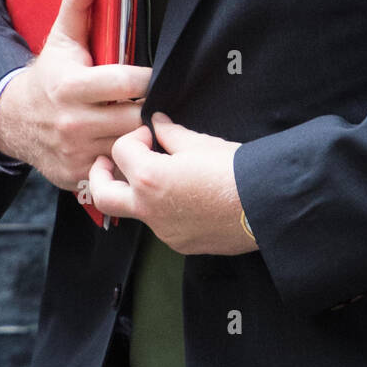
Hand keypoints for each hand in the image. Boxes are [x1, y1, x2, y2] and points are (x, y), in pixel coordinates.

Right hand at [0, 0, 151, 191]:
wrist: (14, 121)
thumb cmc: (48, 76)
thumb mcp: (60, 40)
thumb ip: (78, 6)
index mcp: (71, 87)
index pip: (125, 83)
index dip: (147, 78)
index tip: (155, 75)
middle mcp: (73, 122)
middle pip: (133, 118)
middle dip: (149, 109)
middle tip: (157, 101)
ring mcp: (76, 153)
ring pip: (129, 146)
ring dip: (141, 135)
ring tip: (146, 122)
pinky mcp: (78, 175)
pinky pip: (117, 169)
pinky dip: (126, 160)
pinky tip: (129, 147)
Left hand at [87, 112, 256, 254]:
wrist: (267, 204)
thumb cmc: (235, 170)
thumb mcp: (200, 143)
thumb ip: (170, 133)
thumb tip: (157, 123)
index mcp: (149, 179)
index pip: (121, 151)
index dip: (134, 137)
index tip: (152, 135)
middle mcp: (149, 210)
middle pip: (103, 196)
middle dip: (100, 175)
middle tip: (108, 162)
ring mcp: (164, 231)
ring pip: (135, 211)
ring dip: (137, 192)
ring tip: (160, 175)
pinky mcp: (180, 244)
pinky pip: (160, 224)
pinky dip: (162, 208)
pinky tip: (184, 196)